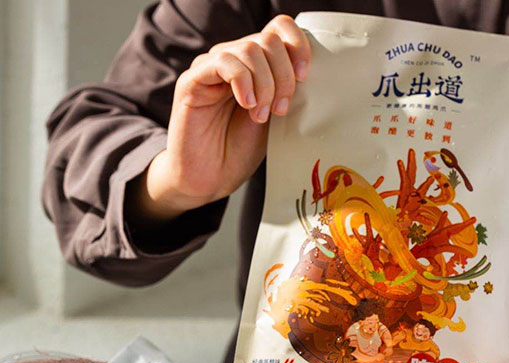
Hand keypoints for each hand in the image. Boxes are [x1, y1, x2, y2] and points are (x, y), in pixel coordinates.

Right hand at [135, 16, 310, 221]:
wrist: (208, 180)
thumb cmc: (239, 152)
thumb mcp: (273, 118)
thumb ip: (285, 90)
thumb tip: (308, 72)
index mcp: (255, 64)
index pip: (279, 28)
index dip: (297, 45)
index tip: (304, 77)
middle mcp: (234, 58)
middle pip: (268, 40)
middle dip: (283, 75)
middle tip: (280, 109)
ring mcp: (212, 66)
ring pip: (249, 49)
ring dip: (264, 84)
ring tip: (260, 115)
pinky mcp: (193, 79)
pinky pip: (224, 62)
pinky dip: (242, 82)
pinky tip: (246, 105)